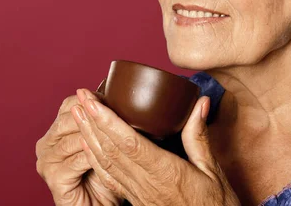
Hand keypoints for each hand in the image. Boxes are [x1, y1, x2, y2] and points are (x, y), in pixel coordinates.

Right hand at [36, 92, 122, 205]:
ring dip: (95, 134)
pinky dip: (93, 156)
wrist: (98, 205)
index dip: (91, 100)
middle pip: (68, 119)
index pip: (69, 104)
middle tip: (115, 113)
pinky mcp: (53, 179)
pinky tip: (108, 154)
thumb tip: (120, 93)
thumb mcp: (103, 142)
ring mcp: (46, 162)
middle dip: (93, 115)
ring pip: (73, 139)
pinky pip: (76, 161)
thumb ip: (102, 121)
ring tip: (114, 132)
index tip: (112, 98)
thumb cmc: (104, 174)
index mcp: (55, 131)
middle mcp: (45, 144)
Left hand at [71, 90, 239, 205]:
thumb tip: (199, 103)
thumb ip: (200, 137)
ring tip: (76, 113)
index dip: (106, 119)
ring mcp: (138, 194)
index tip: (92, 99)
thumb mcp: (213, 172)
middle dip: (91, 121)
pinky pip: (109, 178)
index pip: (128, 142)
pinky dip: (94, 158)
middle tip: (79, 96)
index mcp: (166, 173)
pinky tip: (86, 143)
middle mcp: (146, 184)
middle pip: (110, 150)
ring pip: (105, 163)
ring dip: (88, 136)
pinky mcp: (135, 201)